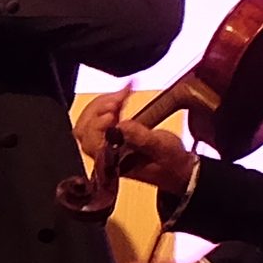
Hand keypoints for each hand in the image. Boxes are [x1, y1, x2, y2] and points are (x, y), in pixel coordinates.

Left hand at [80, 105, 196, 205]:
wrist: (178, 168)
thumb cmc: (170, 163)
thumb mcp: (162, 149)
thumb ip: (142, 138)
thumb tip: (121, 126)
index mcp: (113, 162)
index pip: (90, 143)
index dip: (97, 125)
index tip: (113, 114)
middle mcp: (105, 153)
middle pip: (84, 128)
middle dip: (99, 109)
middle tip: (118, 100)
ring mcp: (106, 142)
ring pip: (90, 119)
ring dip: (104, 103)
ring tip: (124, 94)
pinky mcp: (112, 132)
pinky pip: (100, 114)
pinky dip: (110, 101)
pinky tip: (123, 94)